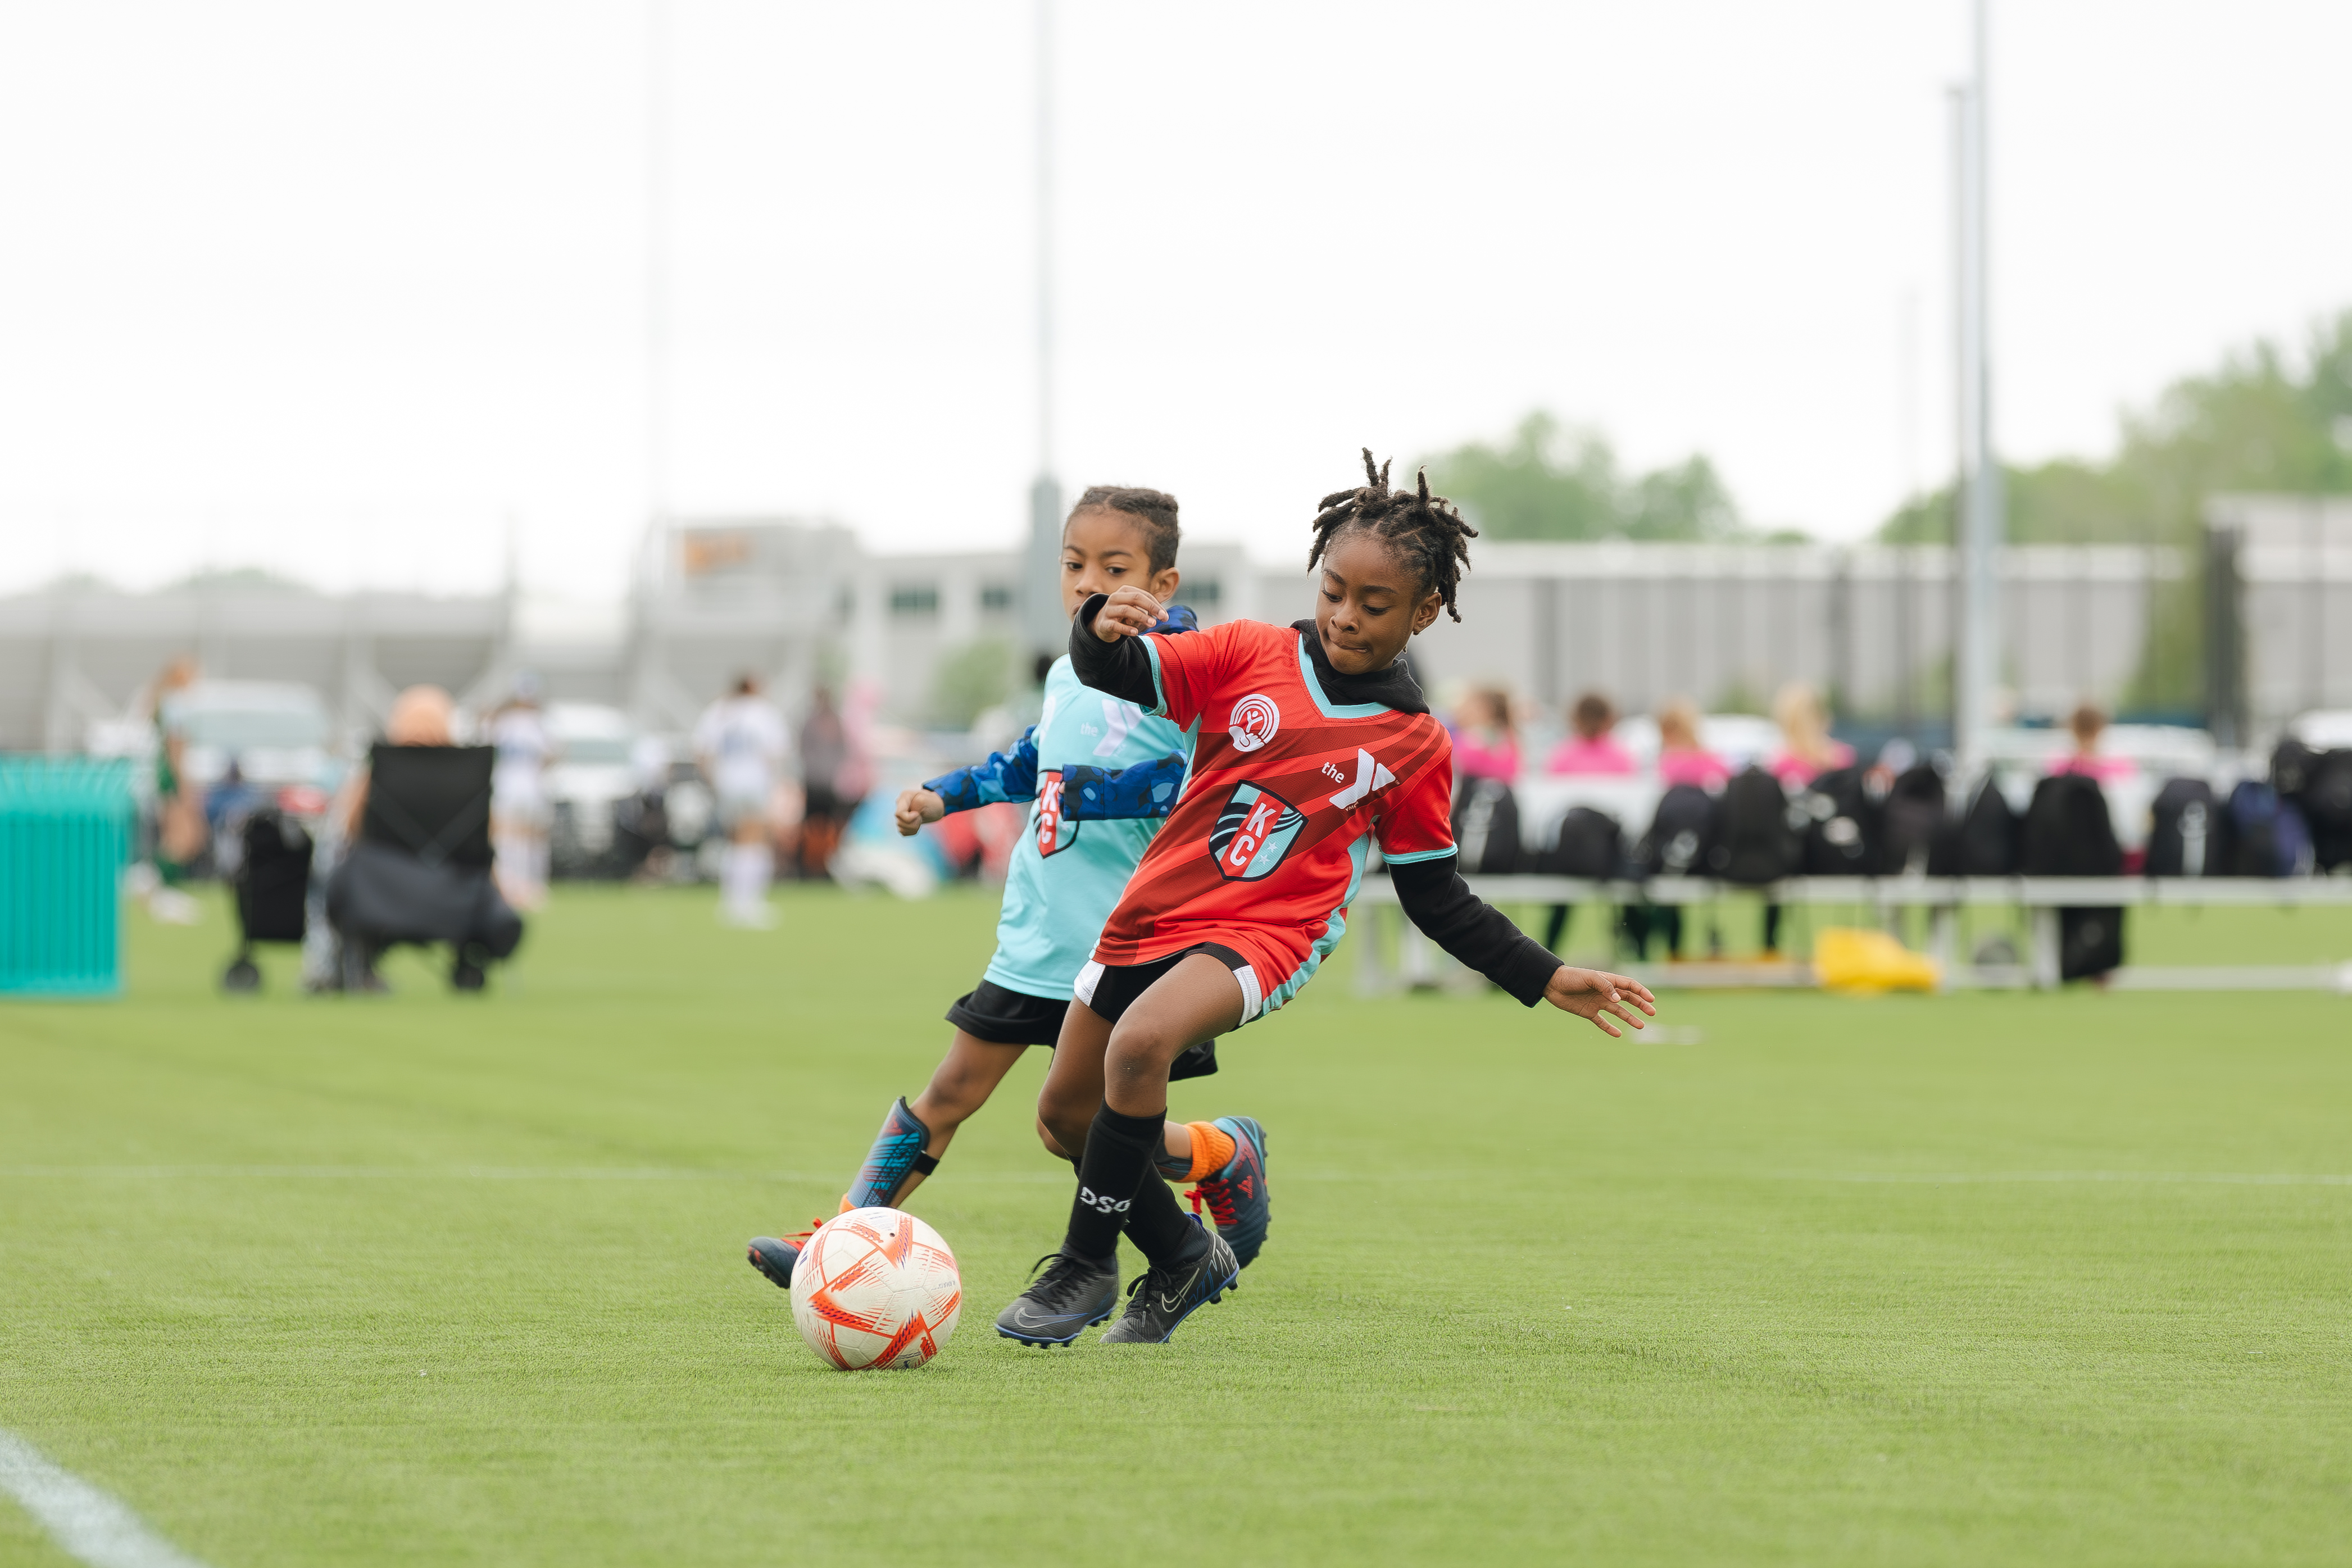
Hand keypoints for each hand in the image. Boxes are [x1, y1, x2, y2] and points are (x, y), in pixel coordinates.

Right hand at [894, 788, 943, 835]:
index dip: (909, 818)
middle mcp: (899, 805)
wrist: (935, 807)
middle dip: (913, 823)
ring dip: (913, 828)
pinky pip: (903, 832)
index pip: (899, 813)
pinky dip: (912, 831)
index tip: (918, 815)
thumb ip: (918, 803)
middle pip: (899, 822)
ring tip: (920, 820)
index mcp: (904, 796)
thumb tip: (911, 811)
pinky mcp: (901, 823)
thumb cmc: (932, 802)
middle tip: (921, 817)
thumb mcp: (928, 800)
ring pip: (901, 828)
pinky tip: (917, 825)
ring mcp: (899, 814)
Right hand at [1090, 585, 1162, 641]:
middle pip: (1135, 598)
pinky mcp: (1104, 623)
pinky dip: (1126, 629)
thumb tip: (1162, 615)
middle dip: (1151, 607)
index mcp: (1124, 591)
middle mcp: (1115, 598)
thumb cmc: (1124, 616)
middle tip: (1163, 618)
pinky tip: (1136, 632)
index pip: (1142, 595)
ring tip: (1152, 624)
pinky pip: (1115, 625)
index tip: (1165, 616)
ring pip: (1126, 610)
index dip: (1155, 605)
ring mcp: (1108, 610)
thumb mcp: (1135, 609)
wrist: (1103, 625)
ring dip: (1141, 617)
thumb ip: (1147, 609)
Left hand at [1542, 965, 1656, 1036]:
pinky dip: (1609, 1028)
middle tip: (1652, 1013)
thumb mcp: (1590, 978)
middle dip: (1641, 1005)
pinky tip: (1618, 1034)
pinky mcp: (1588, 1012)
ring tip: (1641, 1025)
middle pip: (1628, 999)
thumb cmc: (1572, 977)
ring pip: (1618, 1011)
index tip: (1651, 999)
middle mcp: (1605, 992)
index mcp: (1608, 980)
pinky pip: (1602, 1022)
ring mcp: (1598, 1002)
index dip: (1641, 991)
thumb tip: (1619, 999)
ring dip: (1629, 1018)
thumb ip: (1605, 986)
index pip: (1629, 985)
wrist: (1552, 984)